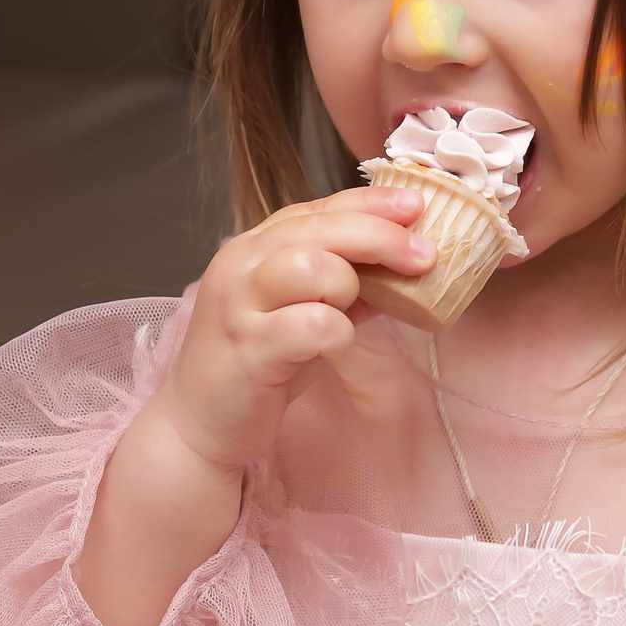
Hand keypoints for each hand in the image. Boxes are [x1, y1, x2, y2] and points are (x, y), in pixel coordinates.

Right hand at [147, 183, 429, 474]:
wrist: (200, 423)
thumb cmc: (257, 362)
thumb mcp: (302, 311)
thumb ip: (346, 286)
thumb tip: (406, 266)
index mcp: (254, 247)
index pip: (318, 207)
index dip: (371, 203)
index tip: (416, 204)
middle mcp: (240, 264)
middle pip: (320, 228)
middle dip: (381, 237)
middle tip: (425, 255)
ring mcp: (239, 305)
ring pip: (312, 266)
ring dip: (347, 288)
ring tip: (344, 314)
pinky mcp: (249, 349)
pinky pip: (314, 325)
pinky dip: (338, 334)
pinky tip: (333, 346)